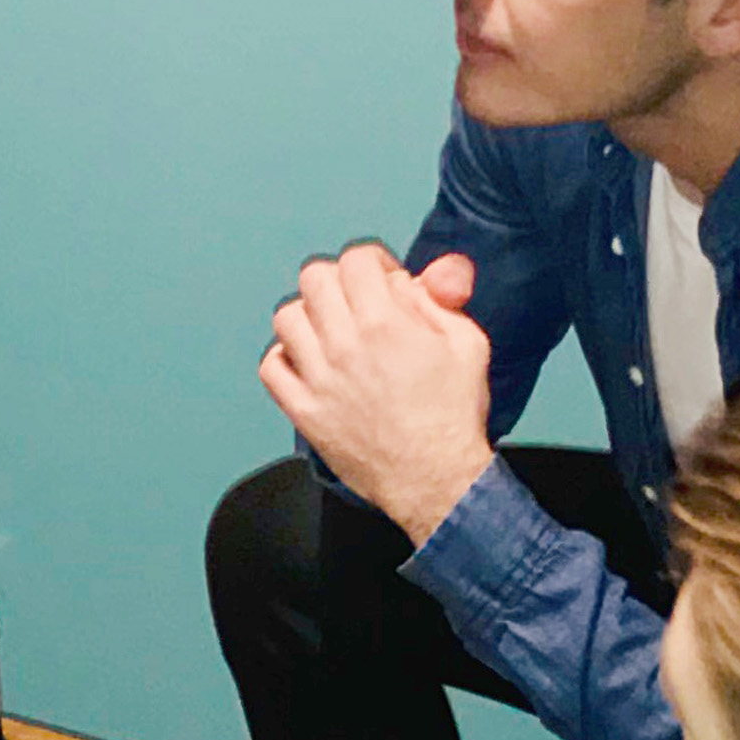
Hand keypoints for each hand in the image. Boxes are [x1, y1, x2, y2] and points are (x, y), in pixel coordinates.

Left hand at [261, 244, 495, 540]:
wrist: (435, 479)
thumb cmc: (454, 414)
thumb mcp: (468, 343)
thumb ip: (442, 299)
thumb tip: (427, 271)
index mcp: (386, 323)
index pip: (356, 260)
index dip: (373, 264)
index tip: (383, 281)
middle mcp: (345, 346)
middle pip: (315, 279)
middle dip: (339, 282)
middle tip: (357, 302)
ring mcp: (318, 379)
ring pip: (287, 317)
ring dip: (310, 316)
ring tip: (332, 331)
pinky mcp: (304, 410)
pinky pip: (271, 367)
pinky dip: (284, 357)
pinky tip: (309, 362)